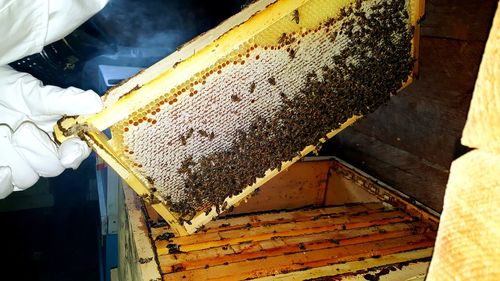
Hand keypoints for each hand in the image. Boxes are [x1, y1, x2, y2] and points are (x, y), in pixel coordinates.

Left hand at [0, 65, 102, 198]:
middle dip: (37, 149)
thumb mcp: (33, 93)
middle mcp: (44, 152)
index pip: (77, 151)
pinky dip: (4, 182)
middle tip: (22, 129)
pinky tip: (3, 170)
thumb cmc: (6, 91)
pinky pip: (6, 189)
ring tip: (2, 131)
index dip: (76, 153)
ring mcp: (22, 165)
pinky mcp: (4, 176)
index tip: (70, 152)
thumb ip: (64, 100)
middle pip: (52, 167)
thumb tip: (96, 102)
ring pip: (27, 177)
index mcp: (60, 134)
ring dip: (12, 154)